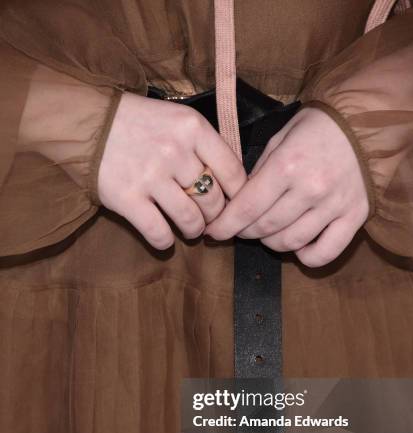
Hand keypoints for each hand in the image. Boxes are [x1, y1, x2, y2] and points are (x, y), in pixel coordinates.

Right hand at [98, 92, 246, 248]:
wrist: (84, 122)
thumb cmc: (135, 123)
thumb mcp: (175, 120)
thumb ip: (202, 145)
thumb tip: (229, 182)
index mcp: (193, 128)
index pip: (233, 171)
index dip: (238, 195)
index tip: (234, 205)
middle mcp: (176, 152)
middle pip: (213, 200)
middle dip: (214, 216)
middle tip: (207, 219)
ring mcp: (151, 177)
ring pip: (191, 220)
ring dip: (193, 231)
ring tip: (190, 230)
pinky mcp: (128, 199)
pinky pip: (159, 233)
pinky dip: (164, 242)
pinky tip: (164, 239)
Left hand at [205, 107, 368, 266]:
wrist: (364, 123)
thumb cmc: (316, 128)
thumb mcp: (279, 139)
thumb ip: (258, 172)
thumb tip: (239, 202)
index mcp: (287, 165)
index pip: (247, 207)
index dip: (226, 225)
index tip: (213, 233)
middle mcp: (310, 189)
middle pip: (266, 228)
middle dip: (245, 232)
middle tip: (241, 228)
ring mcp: (334, 206)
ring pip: (291, 243)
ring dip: (271, 243)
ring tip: (267, 234)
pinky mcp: (355, 217)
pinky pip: (325, 253)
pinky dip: (306, 257)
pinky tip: (298, 247)